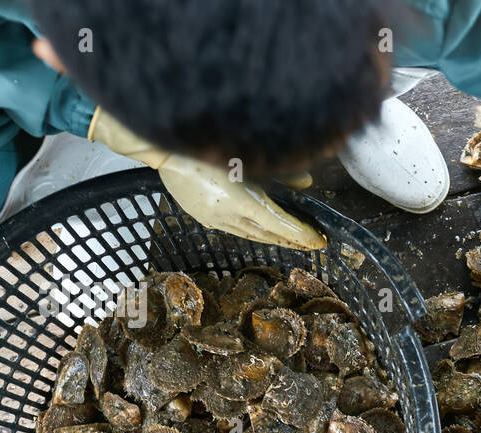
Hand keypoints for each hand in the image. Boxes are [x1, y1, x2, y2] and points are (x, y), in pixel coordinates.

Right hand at [89, 109, 324, 250]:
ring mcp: (214, 219)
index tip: (320, 241)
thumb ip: (280, 170)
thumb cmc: (205, 141)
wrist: (160, 145)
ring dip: (274, 239)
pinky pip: (236, 230)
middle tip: (313, 244)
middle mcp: (228, 215)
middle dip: (292, 241)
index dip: (302, 234)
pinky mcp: (203, 216)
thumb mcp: (247, 153)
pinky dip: (254, 231)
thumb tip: (307, 183)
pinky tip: (263, 230)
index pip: (280, 225)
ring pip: (251, 235)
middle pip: (268, 235)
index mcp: (240, 199)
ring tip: (294, 241)